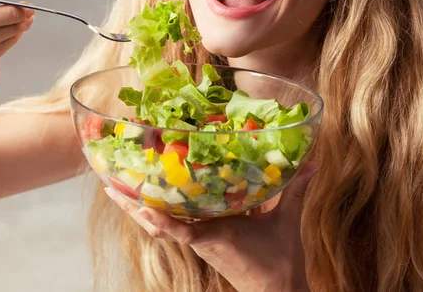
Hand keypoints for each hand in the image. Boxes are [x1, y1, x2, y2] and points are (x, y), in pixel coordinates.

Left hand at [106, 161, 317, 291]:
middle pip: (158, 223)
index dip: (157, 219)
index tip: (135, 205)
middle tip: (108, 181)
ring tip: (115, 184)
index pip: (181, 230)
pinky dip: (155, 211)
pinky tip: (145, 196)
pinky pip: (172, 225)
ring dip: (137, 206)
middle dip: (132, 203)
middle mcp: (201, 237)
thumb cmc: (278, 261)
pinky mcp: (200, 240)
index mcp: (218, 236)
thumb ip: (297, 189)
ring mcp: (198, 240)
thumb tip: (313, 161)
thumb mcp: (287, 222)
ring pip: (160, 224)